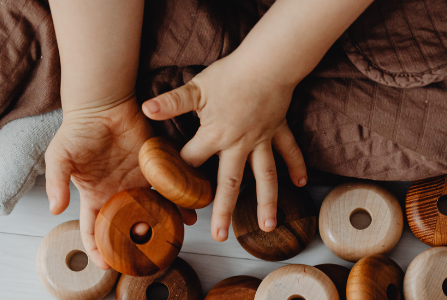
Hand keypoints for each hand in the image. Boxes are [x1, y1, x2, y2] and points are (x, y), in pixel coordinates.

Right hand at [45, 98, 197, 269]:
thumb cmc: (78, 130)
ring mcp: (137, 182)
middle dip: (135, 243)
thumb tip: (56, 209)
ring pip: (152, 211)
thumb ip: (56, 182)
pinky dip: (177, 200)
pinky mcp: (155, 168)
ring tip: (173, 238)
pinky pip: (167, 188)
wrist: (103, 105)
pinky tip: (186, 211)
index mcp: (94, 196)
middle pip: (127, 227)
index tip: (106, 265)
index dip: (97, 249)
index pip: (93, 230)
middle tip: (146, 257)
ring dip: (162, 225)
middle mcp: (117, 194)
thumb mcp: (59, 156)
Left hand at [142, 54, 307, 241]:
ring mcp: (262, 140)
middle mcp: (240, 144)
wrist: (268, 63)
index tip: (169, 195)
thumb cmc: (230, 75)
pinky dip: (296, 167)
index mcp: (215, 136)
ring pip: (265, 176)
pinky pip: (289, 151)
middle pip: (230, 183)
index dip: (177, 175)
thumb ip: (172, 102)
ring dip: (268, 201)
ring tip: (267, 227)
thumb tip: (146, 109)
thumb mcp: (196, 88)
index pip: (191, 161)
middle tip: (219, 236)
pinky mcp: (278, 130)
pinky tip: (299, 185)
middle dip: (223, 210)